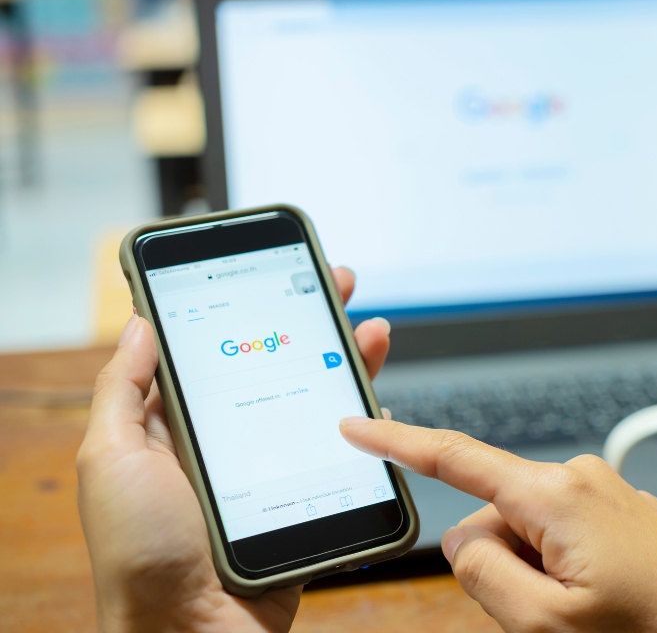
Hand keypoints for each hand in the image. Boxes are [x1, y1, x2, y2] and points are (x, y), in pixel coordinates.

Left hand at [78, 268, 390, 632]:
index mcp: (178, 427)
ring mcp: (273, 470)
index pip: (220, 349)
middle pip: (280, 365)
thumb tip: (140, 324)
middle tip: (342, 283)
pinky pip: (345, 453)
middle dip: (312, 320)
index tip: (277, 270)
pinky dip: (367, 423)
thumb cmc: (140, 555)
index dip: (250, 306)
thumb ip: (122, 391)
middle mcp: (229, 443)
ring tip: (373, 330)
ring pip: (318, 401)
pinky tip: (378, 397)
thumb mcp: (108, 460)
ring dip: (349, 361)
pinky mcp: (308, 498)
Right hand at [339, 421, 656, 632]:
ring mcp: (604, 493)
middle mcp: (579, 477)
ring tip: (592, 613)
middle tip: (556, 615)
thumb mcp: (546, 624)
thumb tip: (464, 537)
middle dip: (504, 566)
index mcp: (554, 494)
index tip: (355, 426)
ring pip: (531, 534)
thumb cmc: (654, 632)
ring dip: (540, 576)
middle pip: (494, 518)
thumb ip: (483, 573)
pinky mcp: (621, 511)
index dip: (397, 443)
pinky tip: (607, 603)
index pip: (456, 458)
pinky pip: (565, 538)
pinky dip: (566, 572)